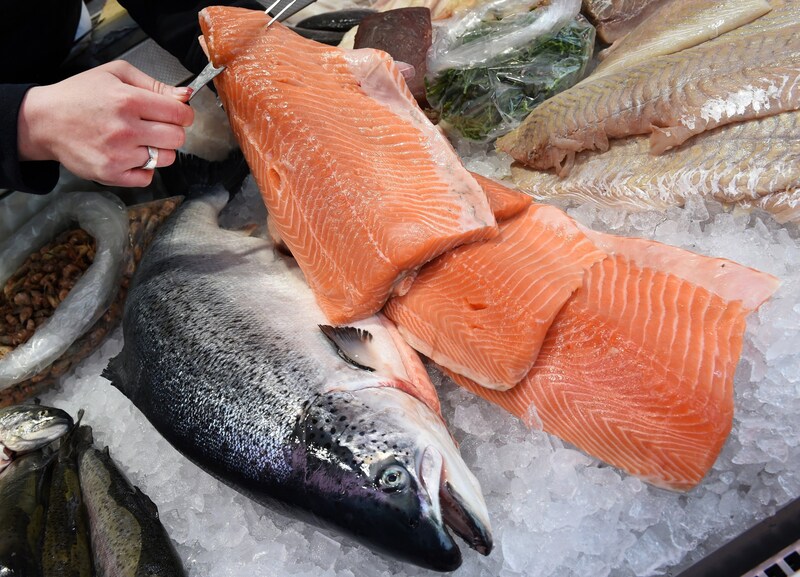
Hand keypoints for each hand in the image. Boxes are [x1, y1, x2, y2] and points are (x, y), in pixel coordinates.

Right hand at [17, 61, 194, 186]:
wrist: (45, 121)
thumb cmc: (80, 95)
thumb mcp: (115, 74)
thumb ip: (154, 84)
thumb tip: (185, 95)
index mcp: (128, 100)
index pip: (179, 113)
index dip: (184, 114)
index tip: (178, 114)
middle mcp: (125, 129)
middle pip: (177, 138)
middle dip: (173, 131)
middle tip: (158, 127)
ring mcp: (118, 154)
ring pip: (166, 159)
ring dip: (159, 150)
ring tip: (140, 140)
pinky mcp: (111, 174)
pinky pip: (148, 178)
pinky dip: (144, 169)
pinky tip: (131, 155)